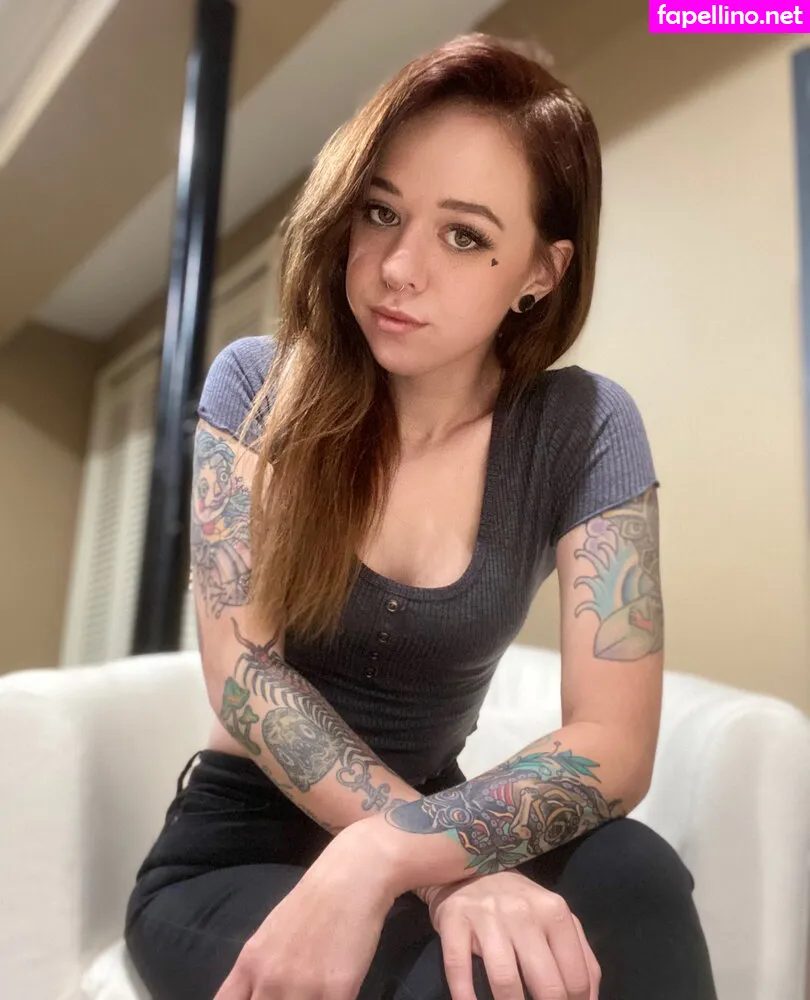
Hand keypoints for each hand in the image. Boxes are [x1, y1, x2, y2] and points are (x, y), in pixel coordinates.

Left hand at [214, 831, 394, 998]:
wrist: (349, 880)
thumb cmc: (311, 905)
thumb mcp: (268, 936)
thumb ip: (256, 971)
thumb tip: (251, 995)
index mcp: (250, 964)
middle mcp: (271, 980)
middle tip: (290, 993)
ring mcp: (303, 989)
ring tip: (313, 992)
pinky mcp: (338, 993)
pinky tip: (335, 993)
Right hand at [425, 870, 599, 999]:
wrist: (470, 872)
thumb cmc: (520, 906)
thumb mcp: (556, 921)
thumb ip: (582, 958)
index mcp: (555, 912)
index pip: (576, 978)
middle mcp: (523, 911)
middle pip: (545, 984)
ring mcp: (488, 915)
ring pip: (505, 980)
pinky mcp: (454, 919)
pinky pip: (459, 967)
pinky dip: (466, 996)